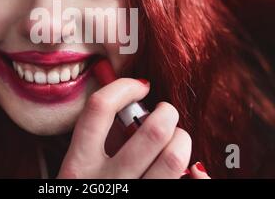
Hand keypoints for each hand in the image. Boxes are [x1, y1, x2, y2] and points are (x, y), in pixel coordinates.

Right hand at [57, 78, 192, 178]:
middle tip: (166, 114)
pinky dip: (195, 175)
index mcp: (79, 167)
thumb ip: (100, 143)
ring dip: (182, 141)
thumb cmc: (88, 195)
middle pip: (151, 132)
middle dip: (167, 113)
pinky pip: (188, 185)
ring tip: (177, 140)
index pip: (99, 109)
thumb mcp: (79, 173)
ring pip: (174, 160)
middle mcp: (104, 184)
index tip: (139, 88)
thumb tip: (134, 111)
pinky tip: (190, 172)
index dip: (123, 88)